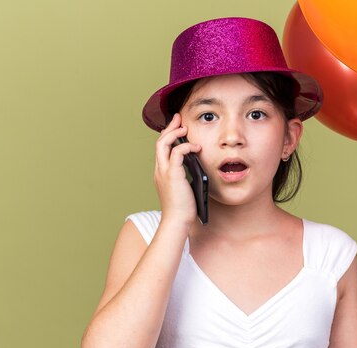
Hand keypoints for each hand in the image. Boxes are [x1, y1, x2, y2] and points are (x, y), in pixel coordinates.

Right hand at [154, 113, 201, 227]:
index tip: (177, 126)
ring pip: (163, 144)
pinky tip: (196, 148)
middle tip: (179, 118)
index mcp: (162, 173)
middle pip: (160, 142)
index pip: (162, 149)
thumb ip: (186, 175)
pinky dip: (185, 147)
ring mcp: (164, 172)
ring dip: (174, 133)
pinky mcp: (172, 175)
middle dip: (169, 128)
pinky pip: (176, 153)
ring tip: (184, 127)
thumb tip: (196, 164)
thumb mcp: (185, 187)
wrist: (177, 221)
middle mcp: (160, 170)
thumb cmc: (183, 208)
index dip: (168, 135)